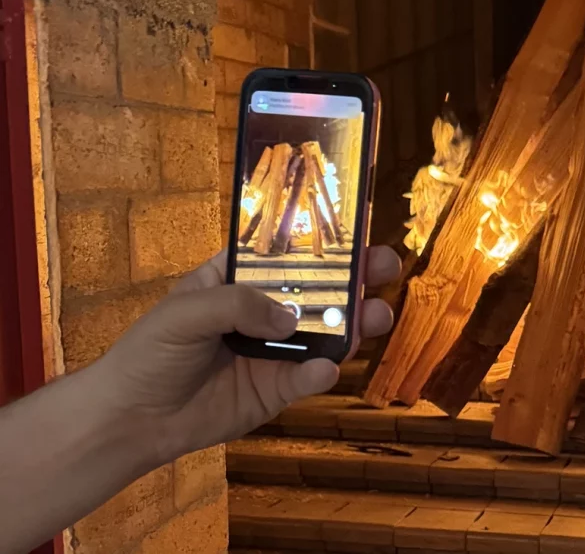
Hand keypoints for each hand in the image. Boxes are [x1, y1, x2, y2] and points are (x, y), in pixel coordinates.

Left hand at [92, 247, 400, 463]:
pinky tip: (326, 369)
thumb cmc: (150, 353)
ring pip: (324, 333)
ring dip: (354, 324)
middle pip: (316, 290)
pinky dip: (321, 373)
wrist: (131, 420)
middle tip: (385, 267)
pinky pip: (307, 378)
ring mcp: (273, 352)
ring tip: (377, 316)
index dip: (318, 241)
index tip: (355, 230)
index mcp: (237, 281)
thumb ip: (239, 306)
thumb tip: (292, 319)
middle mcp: (263, 312)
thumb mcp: (186, 313)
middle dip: (354, 278)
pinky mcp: (277, 391)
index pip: (283, 253)